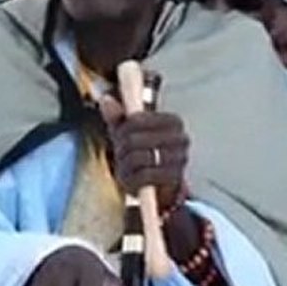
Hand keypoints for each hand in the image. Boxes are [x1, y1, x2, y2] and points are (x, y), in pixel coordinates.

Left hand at [98, 94, 188, 213]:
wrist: (160, 185)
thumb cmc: (143, 151)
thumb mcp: (130, 132)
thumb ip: (118, 116)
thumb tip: (105, 100)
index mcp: (173, 121)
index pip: (137, 119)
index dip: (122, 128)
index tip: (119, 135)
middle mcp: (181, 139)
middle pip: (134, 139)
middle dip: (121, 148)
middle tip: (119, 153)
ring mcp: (179, 159)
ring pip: (139, 157)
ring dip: (126, 164)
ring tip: (125, 165)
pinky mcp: (174, 180)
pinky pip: (145, 176)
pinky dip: (133, 178)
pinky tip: (131, 176)